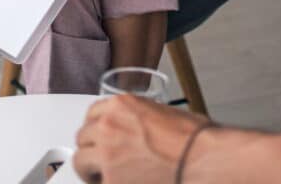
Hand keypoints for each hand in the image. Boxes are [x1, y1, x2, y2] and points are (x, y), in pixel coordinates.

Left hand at [73, 95, 211, 183]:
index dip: (97, 129)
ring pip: (80, 161)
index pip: (92, 114)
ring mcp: (106, 153)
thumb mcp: (160, 113)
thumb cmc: (192, 138)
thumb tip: (133, 131)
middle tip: (101, 159)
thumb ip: (136, 119)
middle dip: (92, 148)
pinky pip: (97, 182)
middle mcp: (108, 125)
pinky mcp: (110, 180)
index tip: (98, 137)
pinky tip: (120, 182)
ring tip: (103, 176)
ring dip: (90, 168)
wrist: (200, 159)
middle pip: (82, 137)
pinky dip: (106, 183)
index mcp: (121, 105)